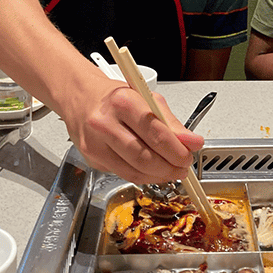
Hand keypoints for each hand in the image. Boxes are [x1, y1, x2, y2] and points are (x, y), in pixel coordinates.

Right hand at [59, 77, 203, 184]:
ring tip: (171, 171)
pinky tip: (152, 170)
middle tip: (182, 167)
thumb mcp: (146, 98)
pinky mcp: (92, 159)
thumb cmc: (114, 97)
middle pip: (144, 157)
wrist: (80, 98)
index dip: (176, 150)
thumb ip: (171, 122)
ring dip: (158, 176)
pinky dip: (142, 175)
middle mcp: (105, 124)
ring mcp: (95, 144)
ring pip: (133, 171)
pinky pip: (123, 174)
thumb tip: (192, 142)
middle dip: (169, 167)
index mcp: (123, 103)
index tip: (189, 154)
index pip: (156, 133)